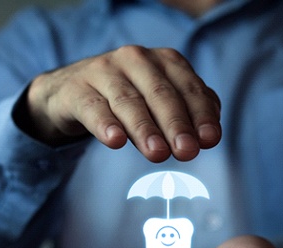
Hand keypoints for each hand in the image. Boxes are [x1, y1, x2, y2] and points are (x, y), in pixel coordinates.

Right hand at [23, 45, 220, 161]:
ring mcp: (104, 71)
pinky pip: (93, 107)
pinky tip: (115, 140)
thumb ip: (188, 112)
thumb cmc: (129, 97)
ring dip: (145, 128)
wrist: (73, 90)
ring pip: (129, 101)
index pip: (189, 89)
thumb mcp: (160, 101)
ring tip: (157, 153)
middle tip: (187, 151)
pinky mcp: (77, 89)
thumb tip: (209, 134)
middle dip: (176, 124)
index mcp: (164, 62)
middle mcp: (136, 60)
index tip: (209, 140)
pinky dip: (105, 124)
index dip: (201, 115)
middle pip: (160, 94)